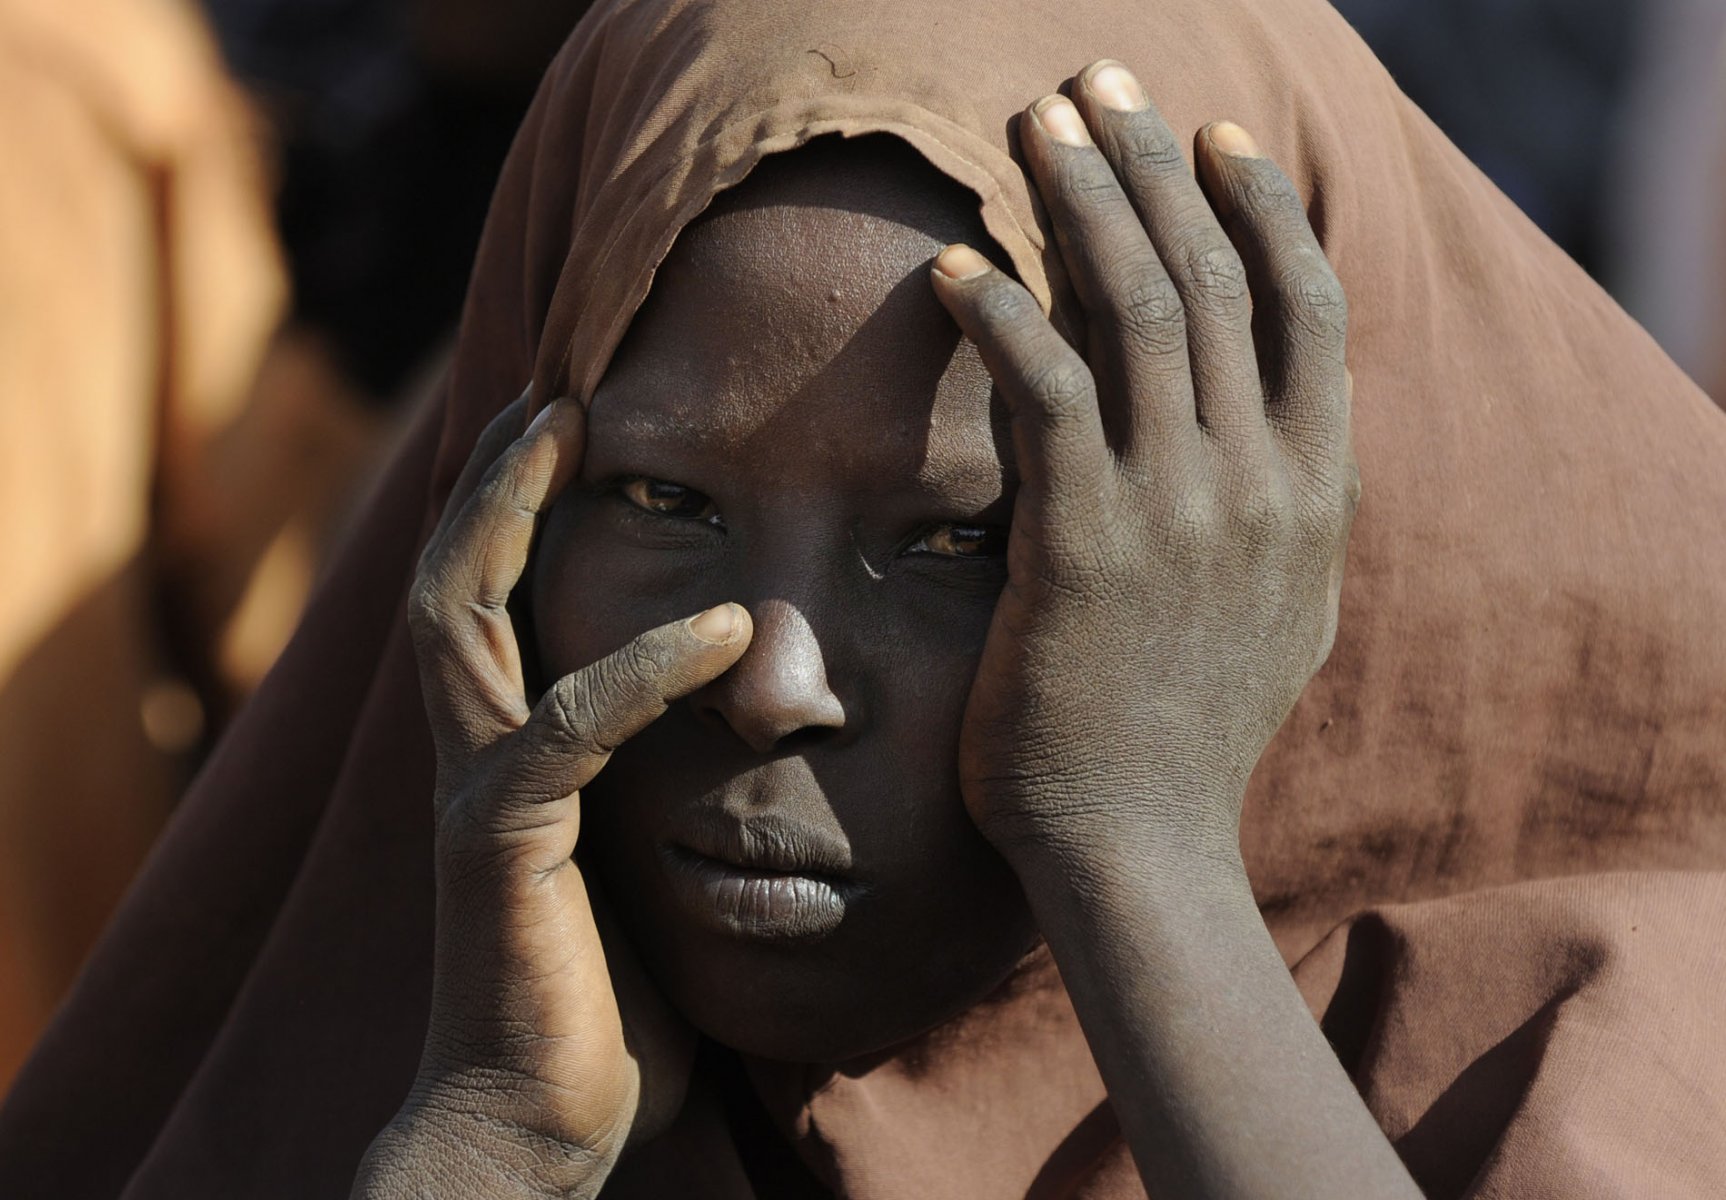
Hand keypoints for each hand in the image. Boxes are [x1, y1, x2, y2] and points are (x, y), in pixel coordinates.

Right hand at [353, 393, 752, 1197]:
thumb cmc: (606, 1000)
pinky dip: (645, 672)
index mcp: (504, 752)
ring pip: (465, 617)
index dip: (514, 506)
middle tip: (561, 392)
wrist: (540, 1124)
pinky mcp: (503, 847)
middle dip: (496, 477)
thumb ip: (656, 781)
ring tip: (586, 435)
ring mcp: (477, 795)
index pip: (488, 598)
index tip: (574, 427)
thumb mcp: (638, 860)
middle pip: (451, 575)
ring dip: (518, 516)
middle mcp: (472, 755)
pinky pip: (567, 733)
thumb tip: (747, 718)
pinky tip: (724, 631)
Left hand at [931, 62, 1356, 875]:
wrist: (1137, 843)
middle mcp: (1261, 482)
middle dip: (1153, 163)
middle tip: (1096, 82)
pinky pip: (1048, 394)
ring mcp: (1180, 510)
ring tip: (1032, 125)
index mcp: (1315, 491)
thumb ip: (1278, 507)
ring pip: (1142, 310)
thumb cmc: (1185, 730)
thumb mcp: (1272, 609)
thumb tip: (1253, 422)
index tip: (1214, 133)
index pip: (1308, 306)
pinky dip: (1005, 316)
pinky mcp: (1086, 544)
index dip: (1263, 205)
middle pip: (1219, 276)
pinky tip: (959, 267)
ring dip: (1082, 202)